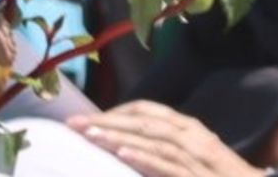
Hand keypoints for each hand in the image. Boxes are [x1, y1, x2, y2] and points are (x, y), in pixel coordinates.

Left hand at [71, 100, 263, 176]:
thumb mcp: (193, 164)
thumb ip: (166, 155)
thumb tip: (130, 150)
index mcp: (194, 133)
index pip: (150, 112)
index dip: (118, 112)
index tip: (89, 119)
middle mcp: (198, 140)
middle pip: (149, 121)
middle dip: (110, 120)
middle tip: (75, 124)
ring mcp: (203, 161)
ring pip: (157, 141)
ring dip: (122, 137)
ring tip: (91, 136)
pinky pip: (172, 166)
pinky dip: (146, 158)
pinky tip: (123, 155)